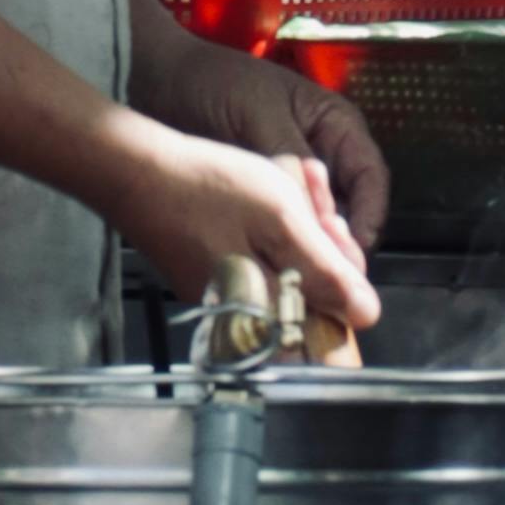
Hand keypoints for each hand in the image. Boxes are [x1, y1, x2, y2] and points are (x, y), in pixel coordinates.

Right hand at [101, 115, 379, 335]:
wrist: (139, 173)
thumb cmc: (206, 189)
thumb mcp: (282, 220)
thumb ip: (325, 273)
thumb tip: (365, 315)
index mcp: (263, 316)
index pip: (330, 331)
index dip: (346, 285)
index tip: (336, 240)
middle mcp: (245, 323)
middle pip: (312, 303)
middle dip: (327, 252)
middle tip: (318, 207)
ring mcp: (229, 303)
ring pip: (290, 280)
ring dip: (304, 237)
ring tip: (298, 192)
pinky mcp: (217, 282)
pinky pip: (263, 267)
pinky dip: (276, 235)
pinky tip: (272, 199)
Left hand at [146, 22, 389, 260]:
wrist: (158, 81)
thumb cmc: (216, 82)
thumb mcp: (259, 116)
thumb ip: (289, 161)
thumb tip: (313, 215)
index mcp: (336, 125)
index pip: (370, 178)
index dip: (368, 217)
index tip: (349, 251)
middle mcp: (323, 154)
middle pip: (349, 209)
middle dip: (337, 241)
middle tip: (318, 269)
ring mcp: (292, 178)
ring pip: (316, 223)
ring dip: (308, 246)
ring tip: (293, 268)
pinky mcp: (263, 196)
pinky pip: (283, 226)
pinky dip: (280, 244)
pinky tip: (269, 259)